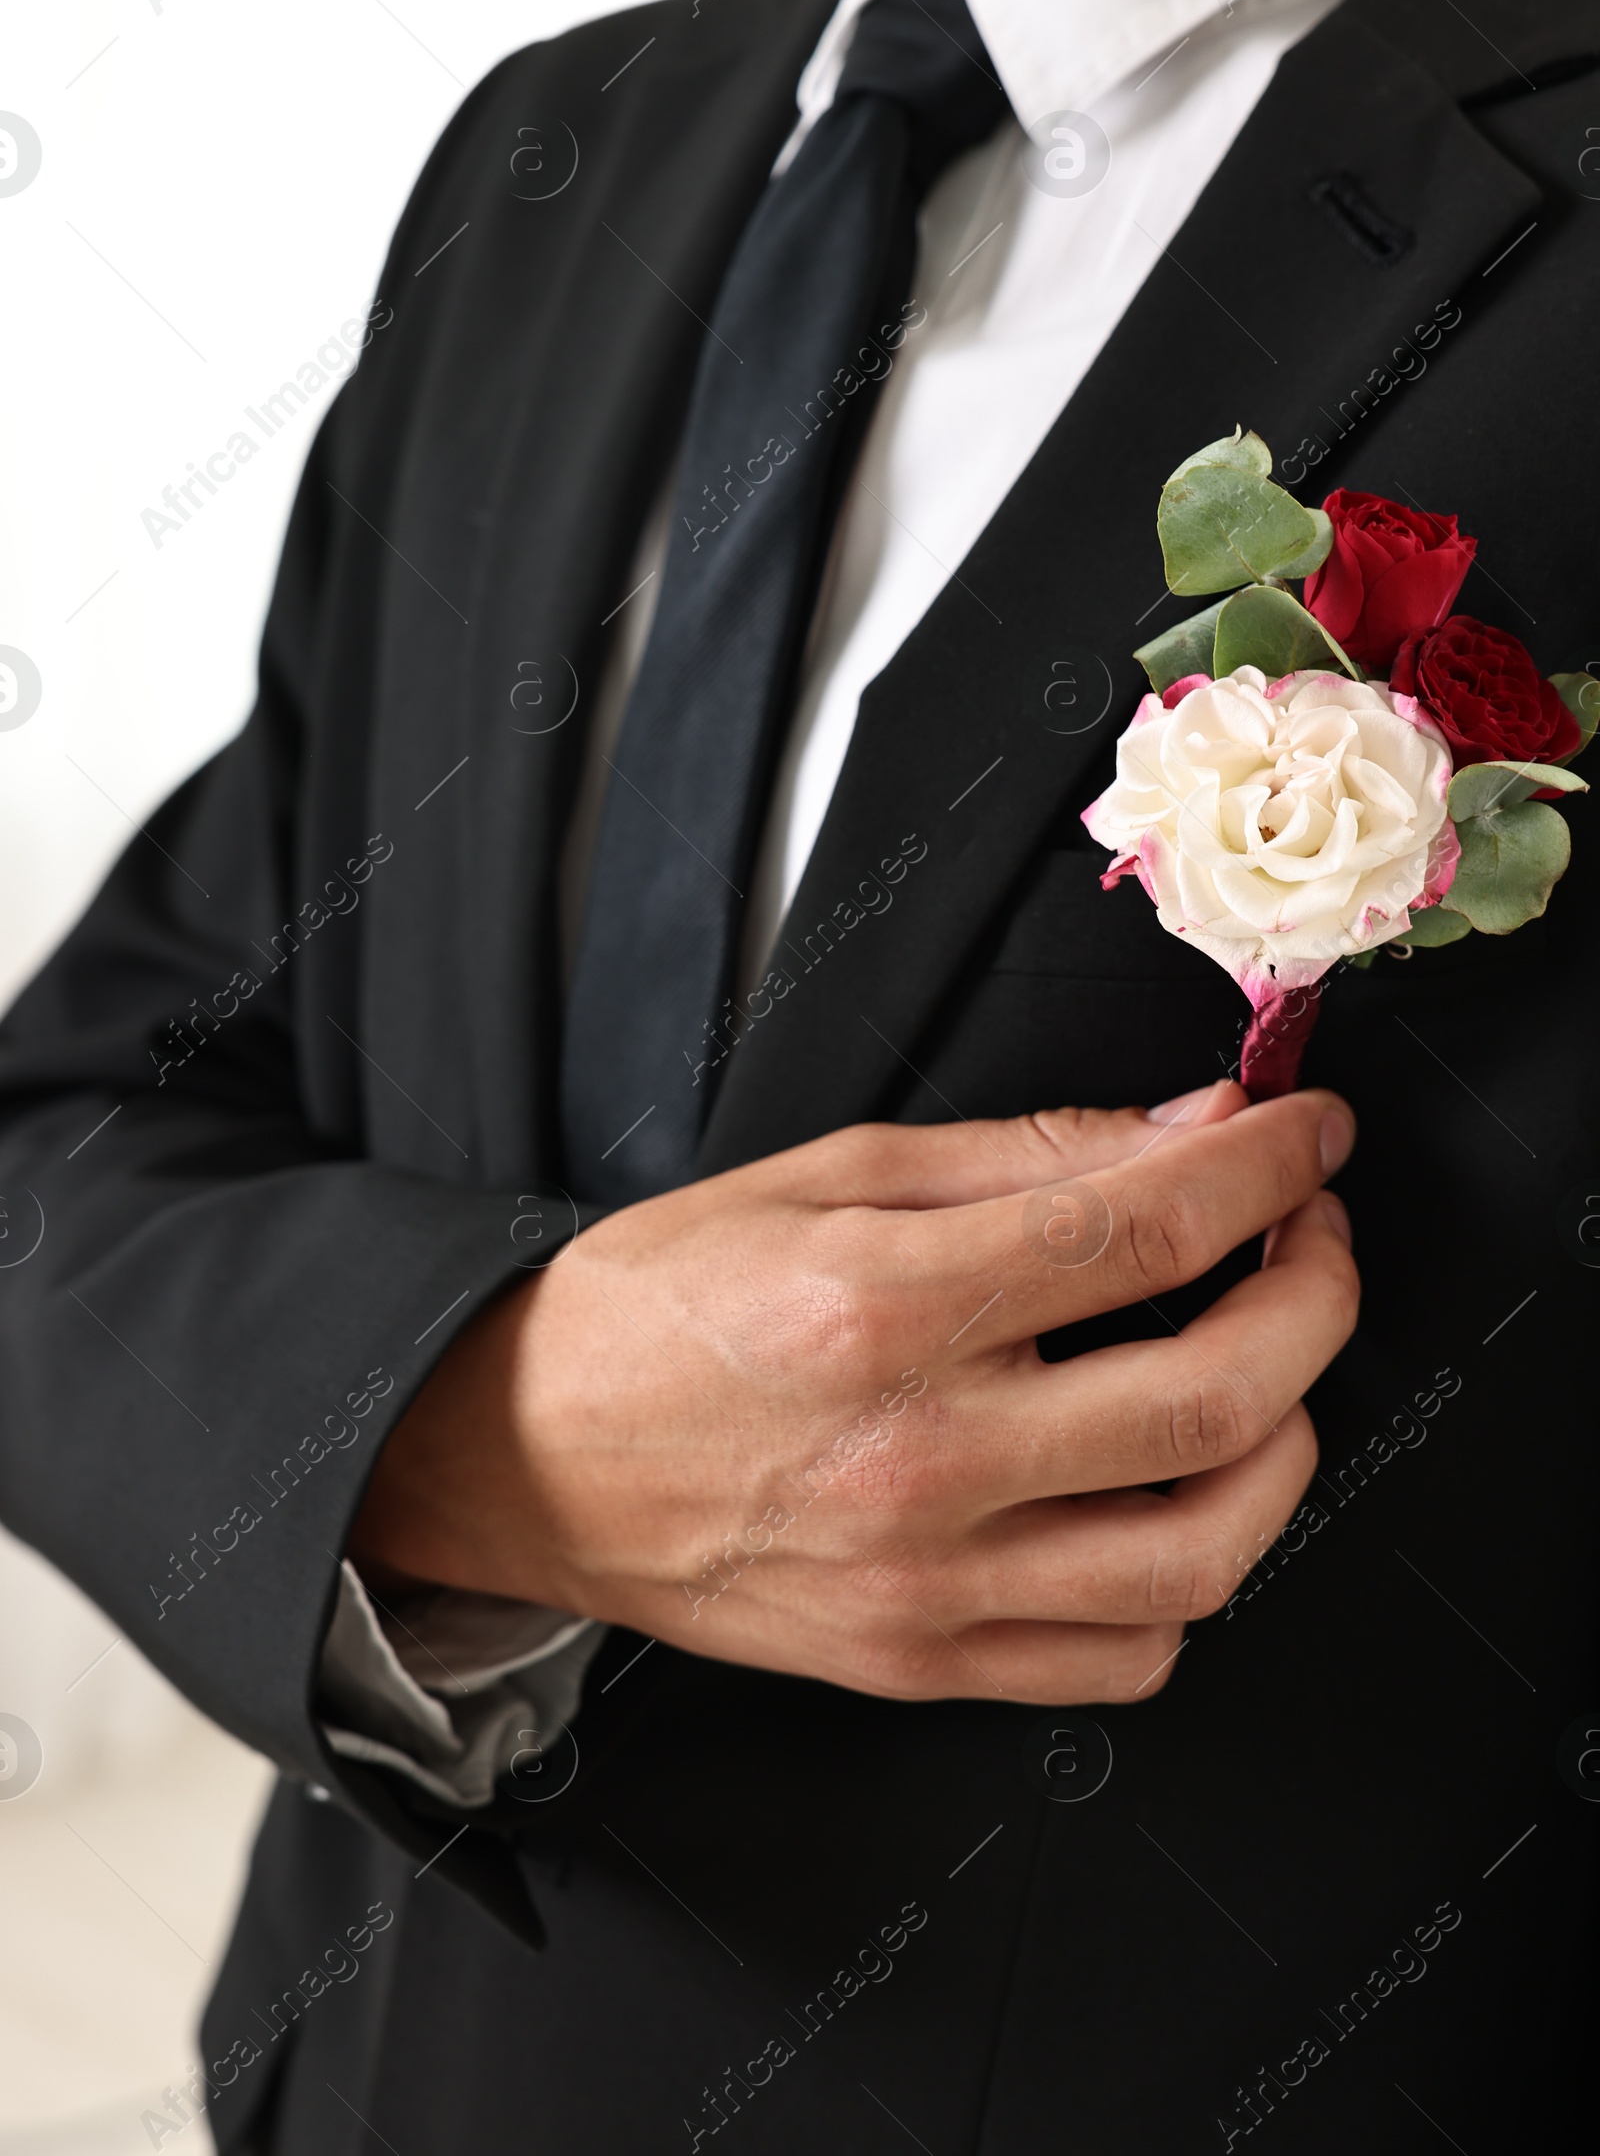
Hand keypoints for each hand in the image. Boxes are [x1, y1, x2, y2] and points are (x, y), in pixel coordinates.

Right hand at [351, 1080, 1356, 1704]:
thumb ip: (1027, 1155)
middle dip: (1315, 1296)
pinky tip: (1170, 1492)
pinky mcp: (920, 1662)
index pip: (1142, 1233)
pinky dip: (1194, 1574)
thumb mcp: (828, 1172)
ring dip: (1283, 1443)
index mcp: (880, 1306)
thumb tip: (1191, 1135)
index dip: (1265, 1169)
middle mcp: (915, 1459)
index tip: (1307, 1136)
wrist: (524, 1452)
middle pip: (1213, 1398)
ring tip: (1267, 1370)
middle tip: (1309, 1236)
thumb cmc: (659, 1303)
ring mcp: (924, 1582)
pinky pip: (1127, 1657)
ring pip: (1202, 1554)